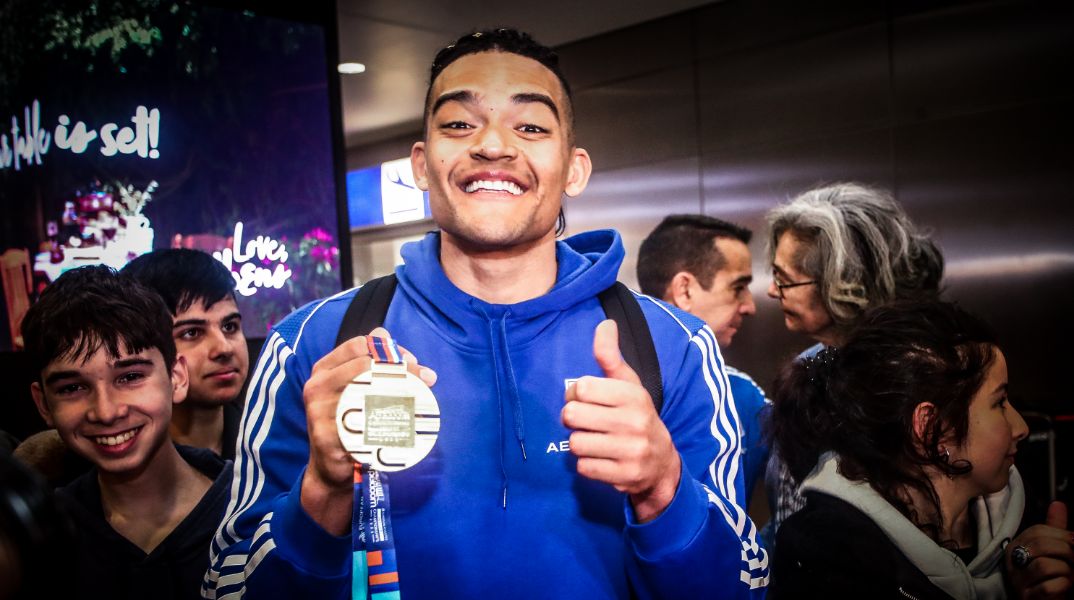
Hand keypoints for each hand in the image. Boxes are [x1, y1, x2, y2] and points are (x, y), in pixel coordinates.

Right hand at [300, 328, 435, 533]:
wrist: (330, 470)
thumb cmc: (347, 424)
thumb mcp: (354, 389)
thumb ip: (370, 363)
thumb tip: (385, 335)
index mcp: (323, 370)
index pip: (358, 345)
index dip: (388, 349)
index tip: (411, 361)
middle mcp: (317, 386)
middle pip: (364, 363)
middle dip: (400, 367)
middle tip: (424, 378)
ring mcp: (319, 412)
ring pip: (366, 390)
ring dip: (400, 390)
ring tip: (420, 397)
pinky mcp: (327, 436)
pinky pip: (364, 424)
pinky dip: (389, 421)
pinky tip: (405, 424)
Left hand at [561, 319, 680, 522]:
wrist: (662, 463)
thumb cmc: (636, 416)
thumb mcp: (628, 384)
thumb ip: (610, 356)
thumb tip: (605, 325)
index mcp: (633, 395)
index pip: (582, 388)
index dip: (575, 394)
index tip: (585, 399)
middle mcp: (634, 422)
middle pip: (572, 415)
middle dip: (573, 419)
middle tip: (586, 422)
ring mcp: (631, 451)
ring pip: (575, 443)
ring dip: (579, 443)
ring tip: (594, 440)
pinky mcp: (624, 476)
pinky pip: (583, 467)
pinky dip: (586, 464)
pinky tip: (601, 458)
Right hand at [1008, 501, 1073, 598]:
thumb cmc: (1049, 576)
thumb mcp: (1051, 550)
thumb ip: (1055, 529)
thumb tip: (1059, 504)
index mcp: (1016, 545)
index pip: (1037, 531)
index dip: (1061, 534)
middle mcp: (1013, 562)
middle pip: (1041, 545)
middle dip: (1066, 552)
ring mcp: (1018, 581)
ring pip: (1044, 566)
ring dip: (1066, 571)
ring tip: (1070, 576)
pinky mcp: (1027, 597)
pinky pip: (1048, 587)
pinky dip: (1063, 586)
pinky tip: (1065, 587)